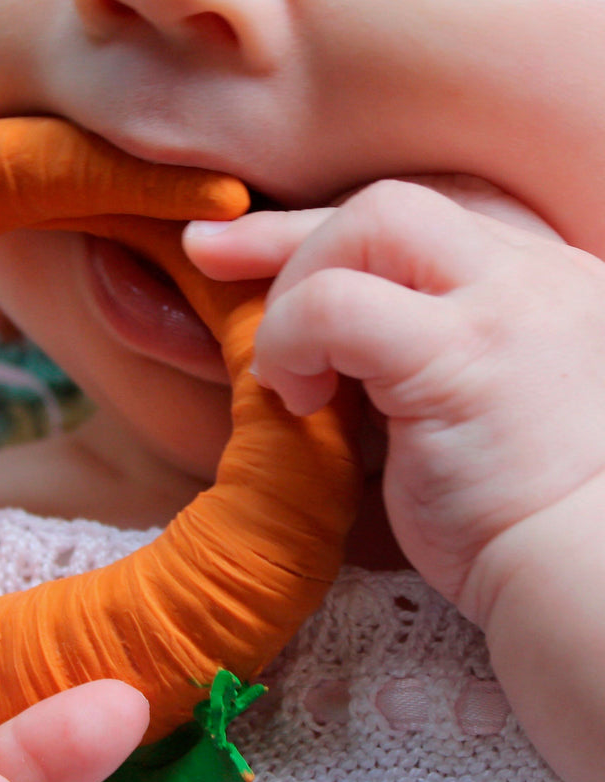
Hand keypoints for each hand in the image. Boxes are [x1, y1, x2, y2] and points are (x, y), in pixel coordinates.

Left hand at [185, 177, 604, 621]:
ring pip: (371, 223)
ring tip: (287, 372)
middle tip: (213, 262)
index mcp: (535, 284)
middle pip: (391, 204)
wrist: (588, 577)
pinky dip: (293, 337)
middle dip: (287, 234)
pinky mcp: (466, 357)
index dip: (320, 231)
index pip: (415, 222)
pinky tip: (298, 395)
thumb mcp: (475, 406)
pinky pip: (340, 306)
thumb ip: (421, 354)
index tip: (244, 246)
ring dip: (296, 288)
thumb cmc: (519, 514)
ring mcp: (508, 307)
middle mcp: (532, 276)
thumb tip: (324, 342)